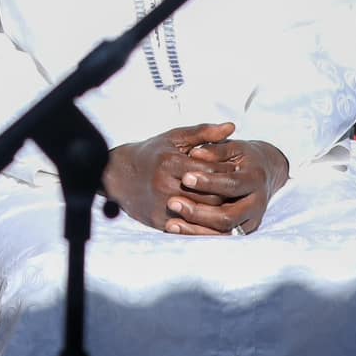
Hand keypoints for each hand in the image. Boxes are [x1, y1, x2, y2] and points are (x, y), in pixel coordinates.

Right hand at [102, 122, 286, 236]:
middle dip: (227, 194)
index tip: (237, 169)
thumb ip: (203, 133)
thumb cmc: (151, 153)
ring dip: (219, 211)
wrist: (117, 174)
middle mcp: (165, 185)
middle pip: (210, 196)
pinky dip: (205, 226)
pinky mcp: (158, 221)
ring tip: (229, 203)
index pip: (211, 172)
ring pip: (202, 215)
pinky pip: (189, 228)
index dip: (227, 172)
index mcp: (170, 163)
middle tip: (238, 191)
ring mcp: (161, 205)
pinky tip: (215, 219)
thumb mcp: (174, 138)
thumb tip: (231, 127)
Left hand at [172, 133, 289, 235]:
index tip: (185, 178)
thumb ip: (215, 150)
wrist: (262, 173)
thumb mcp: (231, 148)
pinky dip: (197, 236)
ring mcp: (249, 220)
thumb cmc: (241, 157)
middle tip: (171, 202)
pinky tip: (175, 229)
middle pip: (229, 215)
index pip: (233, 184)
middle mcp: (256, 203)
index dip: (209, 182)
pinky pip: (218, 239)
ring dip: (195, 229)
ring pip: (223, 232)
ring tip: (170, 223)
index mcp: (254, 179)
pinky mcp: (240, 231)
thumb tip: (196, 153)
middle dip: (199, 212)